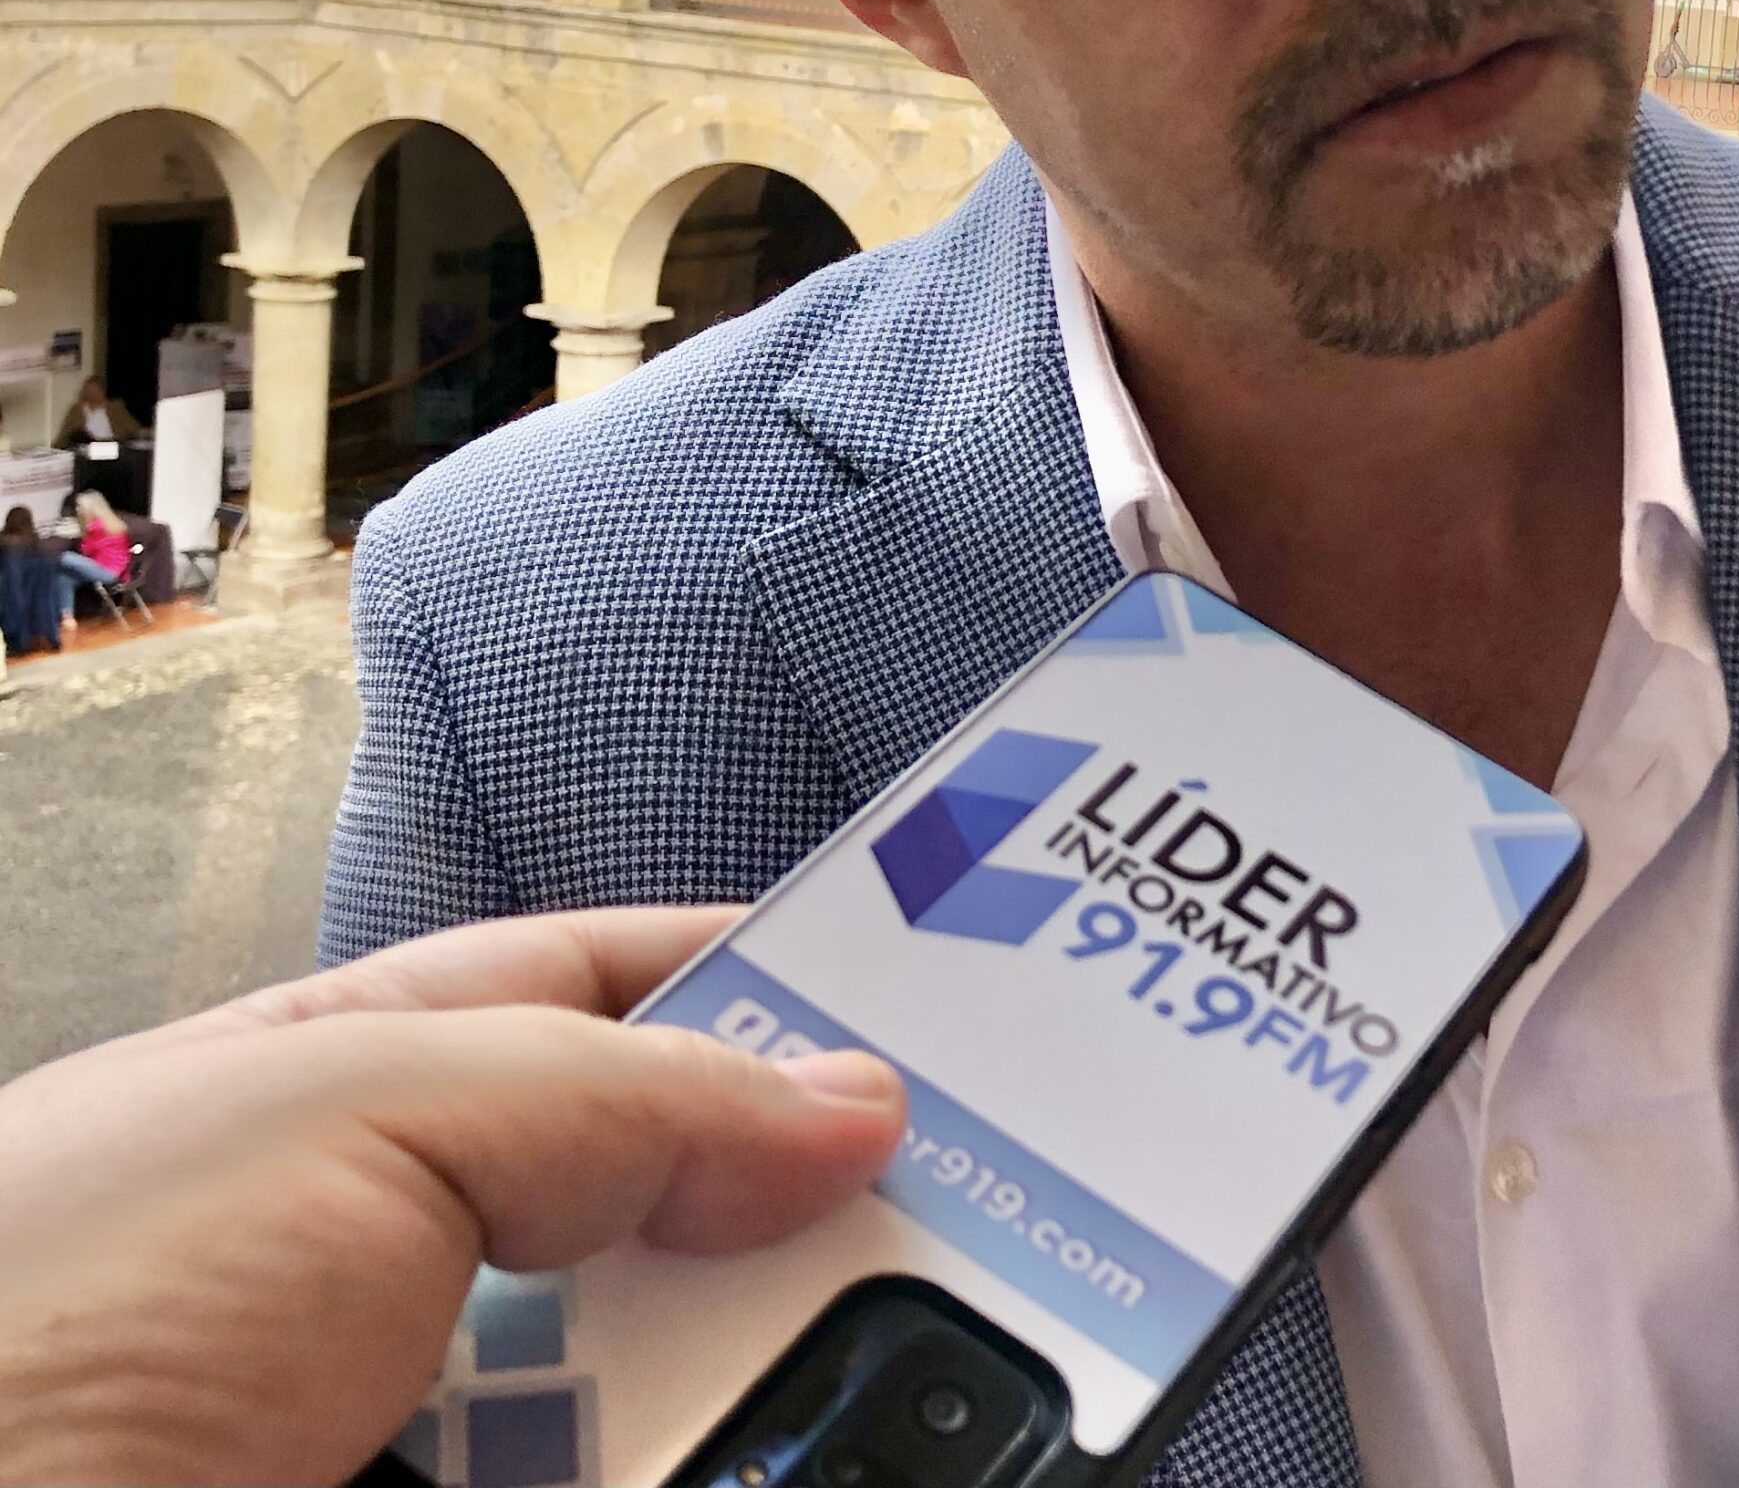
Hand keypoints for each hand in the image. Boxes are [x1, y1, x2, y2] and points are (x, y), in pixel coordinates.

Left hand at [0, 908, 904, 1487]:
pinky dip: (737, 1480)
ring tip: (921, 1398)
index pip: (611, 992)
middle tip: (966, 1234)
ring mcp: (419, 1439)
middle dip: (809, 1222)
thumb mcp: (354, 1117)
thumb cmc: (43, 1313)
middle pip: (670, 1218)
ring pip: (667, 1408)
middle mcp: (394, 1269)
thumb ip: (614, 1086)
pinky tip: (806, 1468)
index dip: (772, 981)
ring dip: (792, 1401)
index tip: (938, 1002)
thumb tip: (848, 1098)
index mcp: (354, 1085)